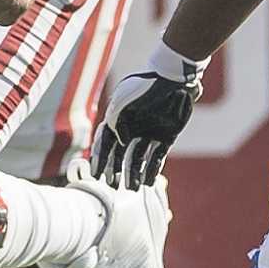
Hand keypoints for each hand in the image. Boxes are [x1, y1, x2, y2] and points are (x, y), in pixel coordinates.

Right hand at [91, 53, 203, 187]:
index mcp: (118, 119)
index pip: (105, 143)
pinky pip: (157, 157)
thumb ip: (118, 123)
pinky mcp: (166, 137)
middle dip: (115, 171)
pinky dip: (152, 170)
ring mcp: (149, 133)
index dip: (99, 159)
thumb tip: (120, 143)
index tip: (95, 175)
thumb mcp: (124, 102)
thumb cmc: (145, 87)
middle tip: (112, 185)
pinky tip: (148, 182)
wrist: (173, 79)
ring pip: (138, 159)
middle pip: (120, 155)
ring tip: (132, 188)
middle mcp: (132, 128)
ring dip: (133, 174)